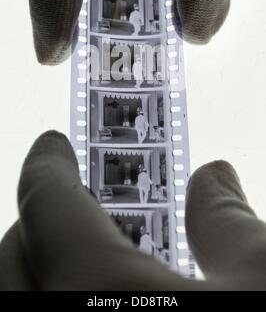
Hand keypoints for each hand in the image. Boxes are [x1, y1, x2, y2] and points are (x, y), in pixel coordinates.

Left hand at [0, 131, 265, 290]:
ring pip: (16, 296)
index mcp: (96, 289)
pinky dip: (55, 298)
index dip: (48, 162)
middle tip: (78, 209)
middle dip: (37, 222)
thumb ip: (229, 222)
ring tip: (92, 261)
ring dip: (40, 270)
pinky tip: (104, 298)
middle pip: (10, 256)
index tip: (53, 145)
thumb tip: (213, 179)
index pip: (46, 202)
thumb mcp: (264, 278)